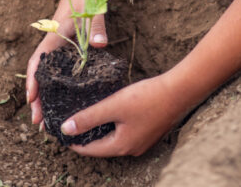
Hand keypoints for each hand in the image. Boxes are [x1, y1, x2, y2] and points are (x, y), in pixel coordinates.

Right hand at [26, 0, 107, 125]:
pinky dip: (51, 86)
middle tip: (38, 121)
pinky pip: (54, 70)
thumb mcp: (92, 11)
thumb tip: (100, 44)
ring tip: (43, 117)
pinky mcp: (64, 47)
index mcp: (54, 37)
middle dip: (36, 98)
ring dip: (42, 95)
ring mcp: (57, 46)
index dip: (34, 82)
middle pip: (39, 75)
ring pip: (45, 75)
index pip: (39, 63)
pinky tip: (58, 99)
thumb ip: (97, 27)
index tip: (32, 99)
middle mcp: (52, 44)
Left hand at [60, 74, 184, 156]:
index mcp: (121, 146)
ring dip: (101, 130)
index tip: (61, 132)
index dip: (74, 142)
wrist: (179, 91)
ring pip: (114, 139)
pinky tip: (112, 113)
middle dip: (86, 136)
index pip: (89, 150)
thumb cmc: (147, 98)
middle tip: (72, 124)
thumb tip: (66, 129)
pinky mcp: (150, 131)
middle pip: (102, 146)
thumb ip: (89, 117)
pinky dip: (115, 126)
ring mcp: (143, 141)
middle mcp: (132, 148)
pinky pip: (126, 133)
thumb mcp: (114, 106)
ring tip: (88, 118)